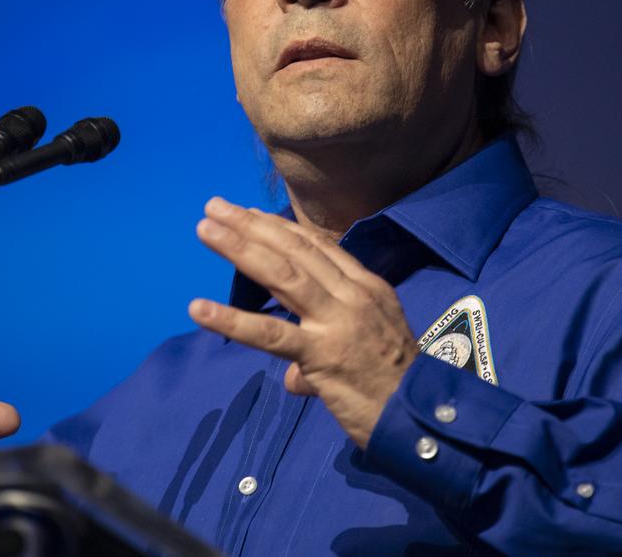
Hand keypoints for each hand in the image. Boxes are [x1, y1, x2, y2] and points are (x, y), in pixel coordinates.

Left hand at [189, 198, 417, 447]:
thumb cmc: (397, 387)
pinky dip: (232, 320)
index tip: (250, 213)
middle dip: (252, 225)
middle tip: (216, 206)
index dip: (281, 228)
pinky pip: (271, 334)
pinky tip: (199, 309)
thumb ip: (327, 351)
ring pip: (282, 275)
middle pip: (294, 250)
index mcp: (367, 287)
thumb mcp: (373, 348)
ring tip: (205, 230)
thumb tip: (295, 377)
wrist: (421, 417)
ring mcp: (337, 322)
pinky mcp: (322, 355)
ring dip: (240, 248)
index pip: (318, 247)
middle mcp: (353, 295)